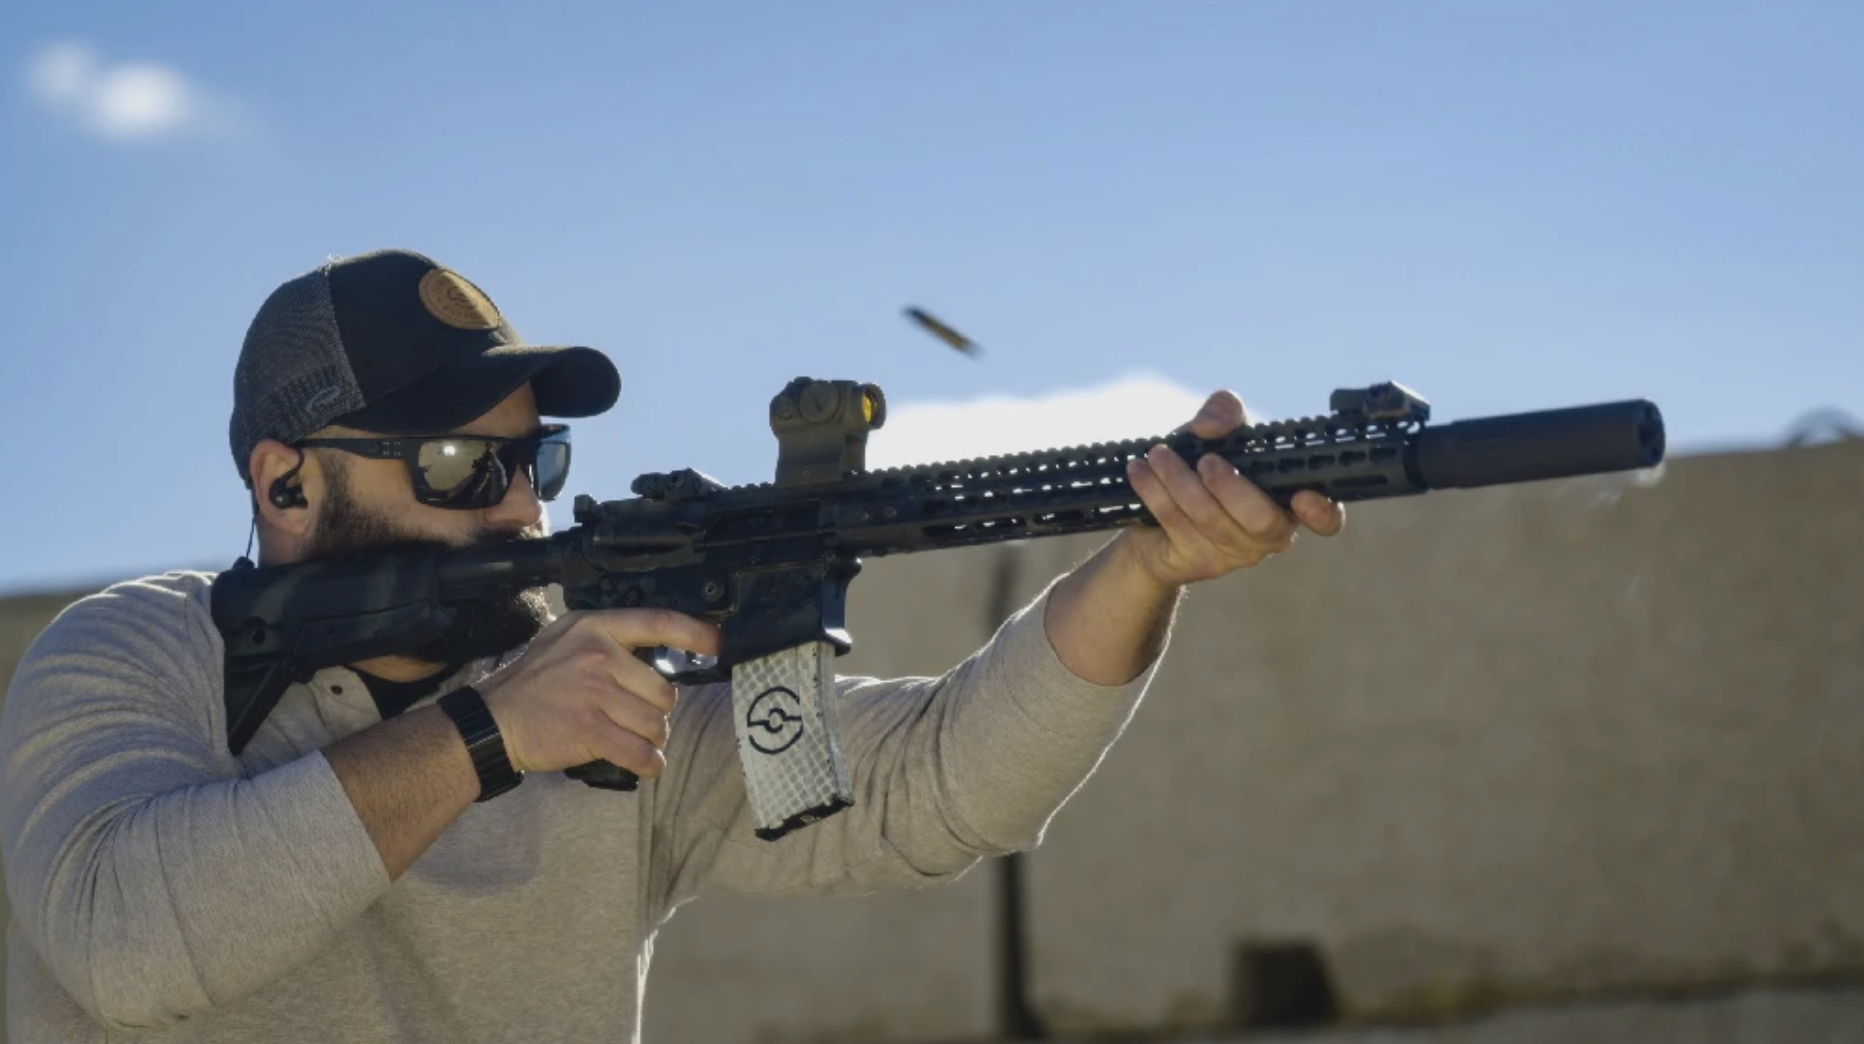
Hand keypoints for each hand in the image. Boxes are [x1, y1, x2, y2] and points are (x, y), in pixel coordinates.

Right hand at [477, 609, 721, 778]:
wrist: (493, 720)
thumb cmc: (535, 682)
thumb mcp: (567, 639)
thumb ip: (609, 640)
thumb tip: (660, 652)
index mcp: (596, 627)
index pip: (659, 622)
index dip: (696, 634)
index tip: (720, 643)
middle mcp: (598, 655)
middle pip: (664, 691)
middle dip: (656, 712)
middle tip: (633, 718)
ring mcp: (594, 692)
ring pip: (656, 724)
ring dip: (652, 739)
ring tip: (632, 739)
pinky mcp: (589, 729)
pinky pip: (641, 751)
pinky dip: (650, 763)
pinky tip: (646, 764)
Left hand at [1121, 390, 1344, 586]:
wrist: (1154, 513)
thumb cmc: (1200, 467)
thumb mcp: (1215, 433)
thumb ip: (1223, 414)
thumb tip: (1212, 425)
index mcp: (1288, 500)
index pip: (1325, 519)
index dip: (1322, 513)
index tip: (1302, 496)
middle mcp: (1269, 533)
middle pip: (1262, 522)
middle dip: (1232, 488)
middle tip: (1205, 461)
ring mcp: (1235, 553)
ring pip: (1211, 520)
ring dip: (1179, 481)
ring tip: (1157, 454)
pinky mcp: (1198, 561)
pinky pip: (1177, 525)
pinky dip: (1155, 492)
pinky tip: (1138, 471)